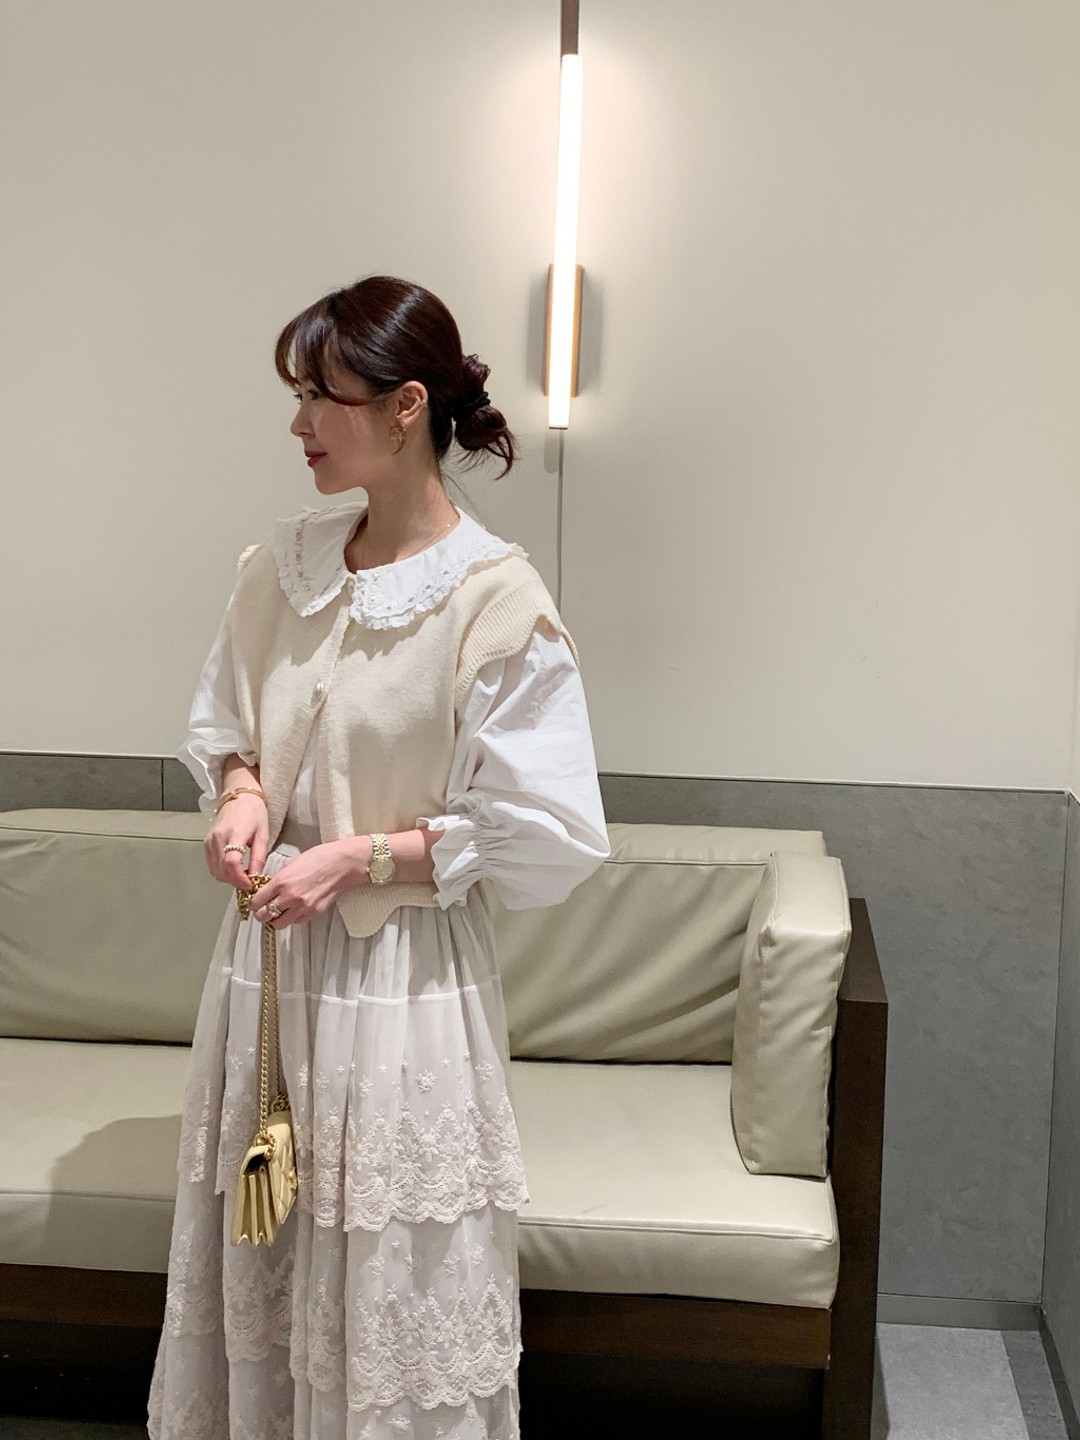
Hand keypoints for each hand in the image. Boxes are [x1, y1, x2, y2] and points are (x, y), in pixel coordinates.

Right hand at [205, 795, 268, 888]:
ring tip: (243, 875)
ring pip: (215, 871)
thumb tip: (256, 876)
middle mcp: (218, 838)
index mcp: (234, 833)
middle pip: (222, 870)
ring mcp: (209, 841)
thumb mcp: (263, 834)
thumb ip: (259, 857)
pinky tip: (233, 869)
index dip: (240, 878)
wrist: (239, 796)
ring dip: (228, 878)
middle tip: (249, 882)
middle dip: (236, 881)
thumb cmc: (254, 812)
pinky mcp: (206, 843)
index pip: (232, 863)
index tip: (250, 885)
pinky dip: (221, 872)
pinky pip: (211, 865)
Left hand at [247, 839, 371, 928]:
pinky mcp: (313, 913)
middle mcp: (290, 897)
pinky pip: (295, 922)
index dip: (254, 903)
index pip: (256, 902)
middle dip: (261, 913)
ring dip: (276, 919)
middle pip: (263, 917)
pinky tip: (295, 909)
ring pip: (278, 924)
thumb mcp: (293, 862)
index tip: (256, 901)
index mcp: (282, 882)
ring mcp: (302, 907)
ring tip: (279, 911)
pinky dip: (292, 918)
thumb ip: (279, 876)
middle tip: (264, 909)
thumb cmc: (322, 858)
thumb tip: (270, 886)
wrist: (343, 864)